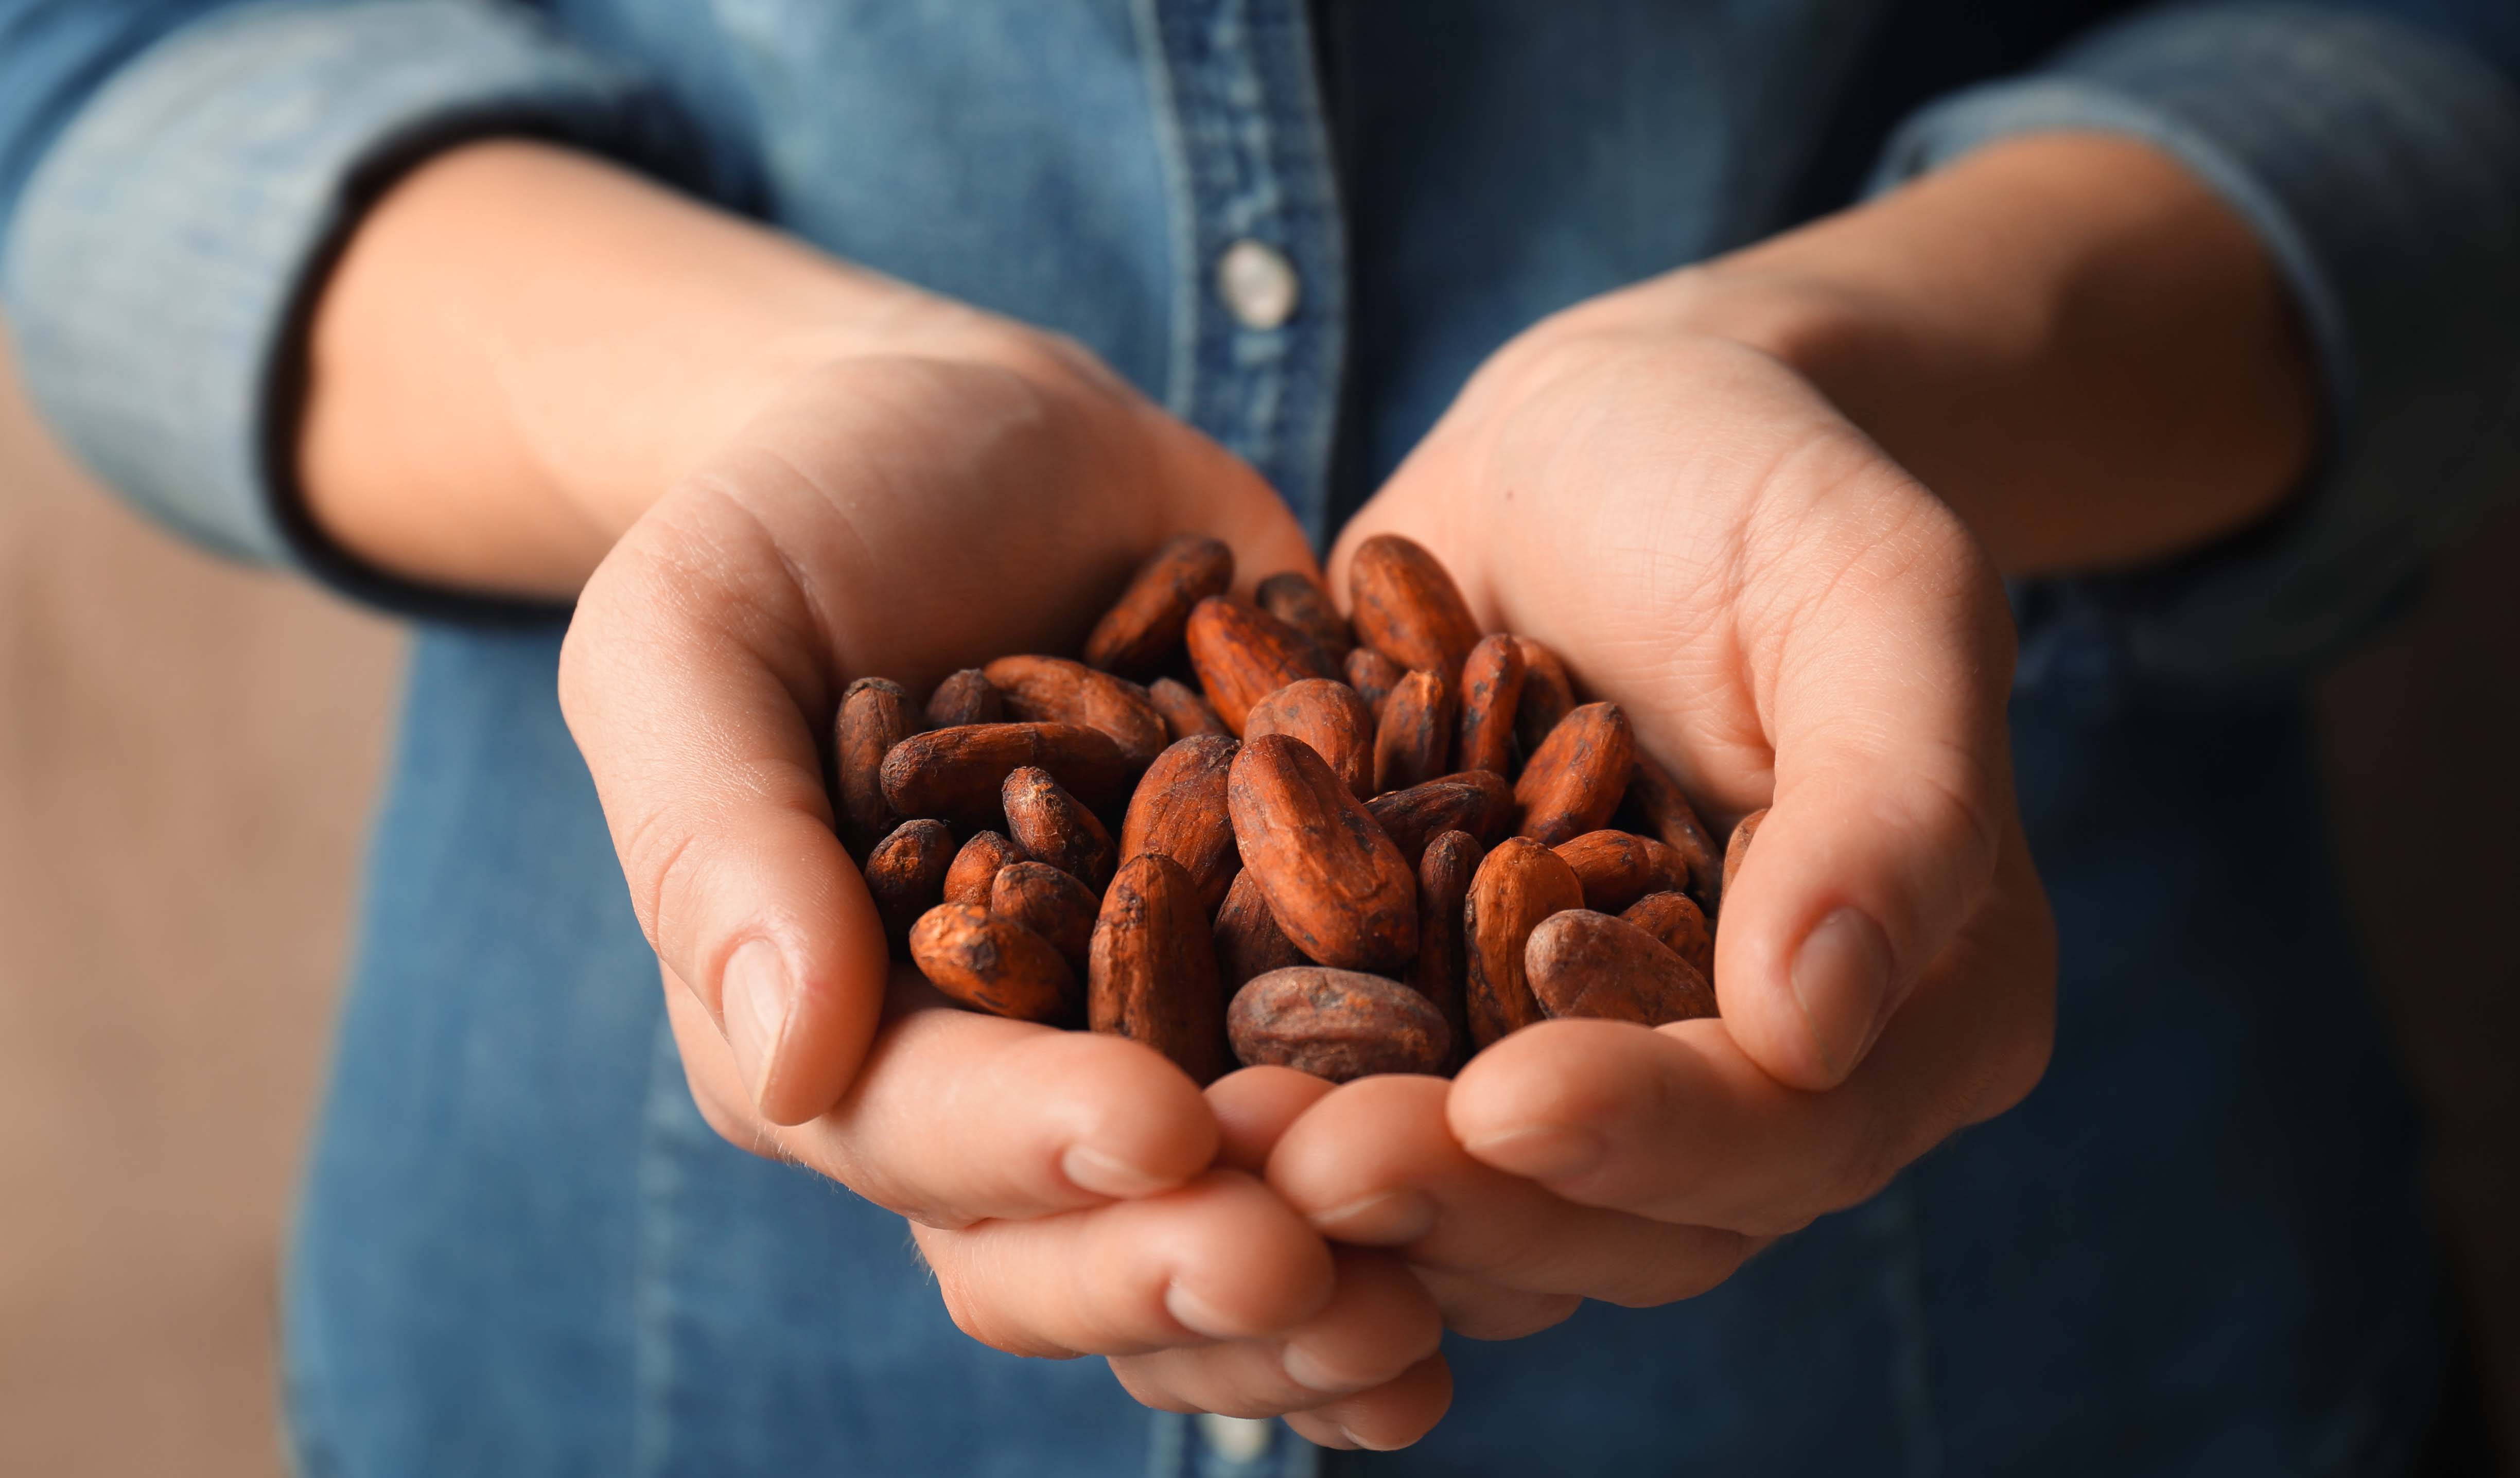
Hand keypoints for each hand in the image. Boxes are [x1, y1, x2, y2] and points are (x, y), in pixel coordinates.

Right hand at [559, 333, 1448, 1438]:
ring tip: (1444, 1289)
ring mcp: (1157, 1021)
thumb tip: (790, 1060)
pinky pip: (1370, 1067)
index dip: (1037, 1153)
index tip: (1161, 1134)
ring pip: (1238, 1201)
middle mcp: (1004, 1064)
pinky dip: (1445, 1137)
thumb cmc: (797, 510)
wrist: (980, 428)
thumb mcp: (694, 632)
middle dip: (1195, 1259)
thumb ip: (718, 838)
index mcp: (838, 1022)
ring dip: (1336, 1263)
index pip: (928, 1133)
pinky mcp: (1288, 952)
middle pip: (1089, 1222)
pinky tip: (1541, 1171)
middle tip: (1318, 1267)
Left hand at [1275, 273, 2054, 1337]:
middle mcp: (1757, 1086)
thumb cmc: (1757, 482)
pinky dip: (1262, 1137)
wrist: (1603, 441)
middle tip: (1292, 1163)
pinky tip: (1148, 1115)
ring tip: (1197, 1147)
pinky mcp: (1447, 1041)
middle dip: (1459, 1202)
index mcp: (1918, 1013)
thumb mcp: (1871, 585)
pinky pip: (1365, 1130)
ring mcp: (1589, 1076)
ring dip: (1336, 1203)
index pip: (1786, 1132)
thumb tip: (1818, 1026)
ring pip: (1478, 1220)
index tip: (1499, 1103)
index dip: (1647, 1140)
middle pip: (1619, 1223)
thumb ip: (1890, 799)